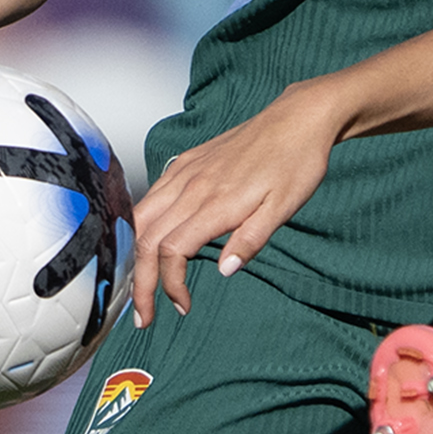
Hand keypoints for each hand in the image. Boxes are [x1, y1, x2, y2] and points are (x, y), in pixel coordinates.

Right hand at [121, 89, 339, 319]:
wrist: (298, 118)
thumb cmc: (296, 162)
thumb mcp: (284, 207)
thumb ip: (251, 240)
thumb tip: (226, 270)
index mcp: (216, 202)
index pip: (172, 251)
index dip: (170, 285)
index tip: (182, 306)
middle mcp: (192, 186)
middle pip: (146, 240)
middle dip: (139, 282)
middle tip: (144, 315)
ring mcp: (185, 171)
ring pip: (141, 218)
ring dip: (134, 257)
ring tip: (138, 286)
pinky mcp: (186, 162)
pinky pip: (151, 196)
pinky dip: (140, 226)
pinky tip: (146, 242)